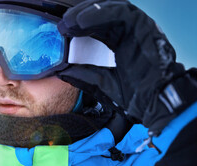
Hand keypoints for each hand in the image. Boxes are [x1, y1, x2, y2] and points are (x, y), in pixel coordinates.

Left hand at [57, 0, 195, 134]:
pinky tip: (82, 21)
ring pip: (108, 11)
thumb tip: (62, 72)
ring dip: (87, 14)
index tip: (62, 33)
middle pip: (99, 17)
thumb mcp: (101, 83)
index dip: (77, 29)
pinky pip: (120, 13)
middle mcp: (127, 33)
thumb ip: (83, 75)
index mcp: (118, 44)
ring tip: (70, 22)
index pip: (95, 29)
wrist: (154, 103)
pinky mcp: (143, 26)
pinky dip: (100, 14)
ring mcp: (135, 29)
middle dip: (79, 19)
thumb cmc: (134, 95)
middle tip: (62, 26)